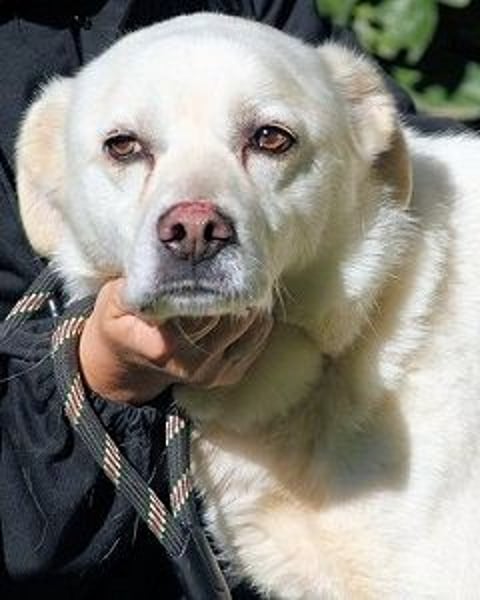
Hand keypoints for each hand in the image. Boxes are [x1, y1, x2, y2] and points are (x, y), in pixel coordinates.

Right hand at [78, 279, 272, 404]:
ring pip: (251, 327)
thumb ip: (140, 284)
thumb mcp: (116, 299)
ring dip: (250, 301)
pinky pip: (258, 341)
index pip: (202, 308)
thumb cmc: (122, 322)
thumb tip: (171, 260)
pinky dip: (257, 320)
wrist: (127, 363)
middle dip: (234, 288)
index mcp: (163, 346)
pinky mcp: (228, 376)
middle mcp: (192, 365)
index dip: (211, 281)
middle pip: (232, 317)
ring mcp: (212, 374)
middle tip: (233, 262)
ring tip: (239, 281)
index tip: (212, 259)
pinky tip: (244, 304)